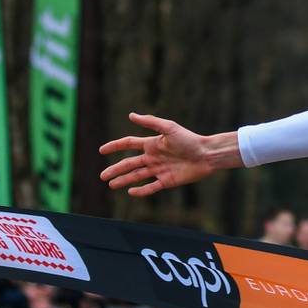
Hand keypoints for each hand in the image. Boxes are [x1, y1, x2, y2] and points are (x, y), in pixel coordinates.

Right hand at [99, 113, 240, 196]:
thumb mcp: (169, 128)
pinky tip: (130, 192)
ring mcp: (159, 170)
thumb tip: (131, 115)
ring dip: (124, 180)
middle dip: (115, 170)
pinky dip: (141, 190)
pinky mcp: (168, 181)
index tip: (101, 150)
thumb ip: (150, 122)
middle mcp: (153, 157)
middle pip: (129, 164)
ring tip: (111, 185)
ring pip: (137, 176)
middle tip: (102, 176)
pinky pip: (151, 187)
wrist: (207, 154)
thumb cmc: (189, 139)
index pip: (128, 144)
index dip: (115, 146)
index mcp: (152, 144)